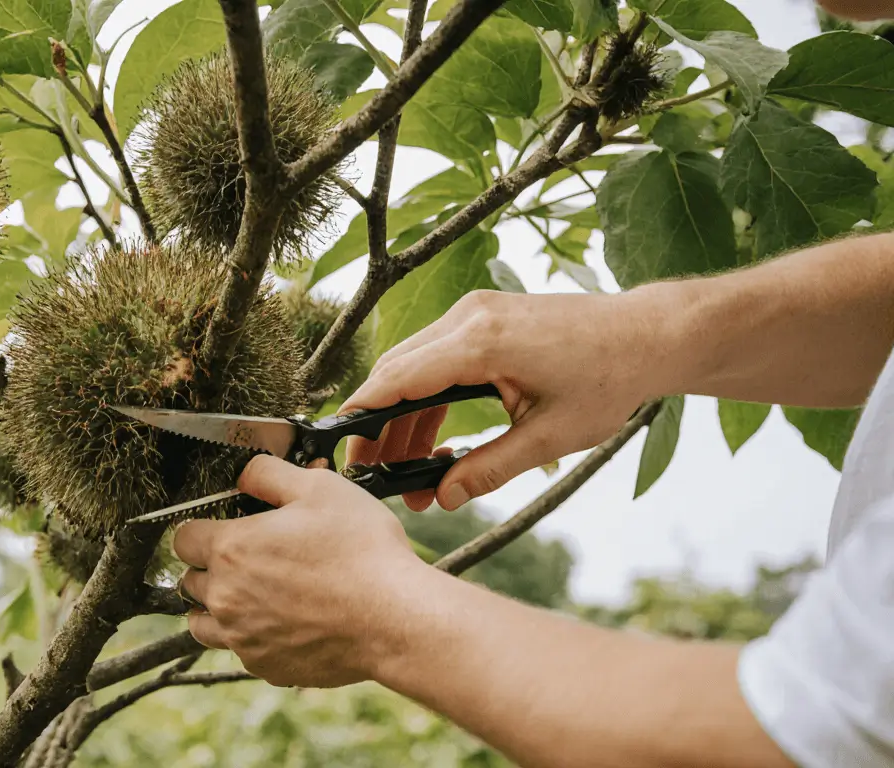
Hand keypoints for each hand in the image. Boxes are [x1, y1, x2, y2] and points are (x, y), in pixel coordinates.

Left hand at [172, 454, 425, 687]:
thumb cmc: (362, 550)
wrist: (395, 618)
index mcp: (230, 549)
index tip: (223, 528)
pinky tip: (281, 623)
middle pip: (190, 580)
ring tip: (251, 595)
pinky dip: (249, 638)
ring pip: (202, 623)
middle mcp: (225, 597)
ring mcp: (242, 638)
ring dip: (216, 607)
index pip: (182, 537)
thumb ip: (268, 474)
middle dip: (210, 567)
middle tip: (248, 558)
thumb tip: (242, 471)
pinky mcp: (265, 666)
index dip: (201, 528)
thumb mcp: (319, 488)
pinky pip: (239, 651)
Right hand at [343, 289, 658, 511]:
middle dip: (378, 423)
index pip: (399, 378)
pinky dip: (426, 395)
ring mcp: (474, 311)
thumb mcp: (549, 437)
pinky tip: (429, 440)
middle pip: (396, 369)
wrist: (647, 335)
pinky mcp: (483, 317)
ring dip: (402, 412)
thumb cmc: (608, 379)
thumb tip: (442, 498)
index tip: (340, 446)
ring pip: (412, 363)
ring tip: (401, 468)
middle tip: (370, 471)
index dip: (364, 413)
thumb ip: (488, 468)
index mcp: (481, 342)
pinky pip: (436, 355)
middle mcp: (468, 316)